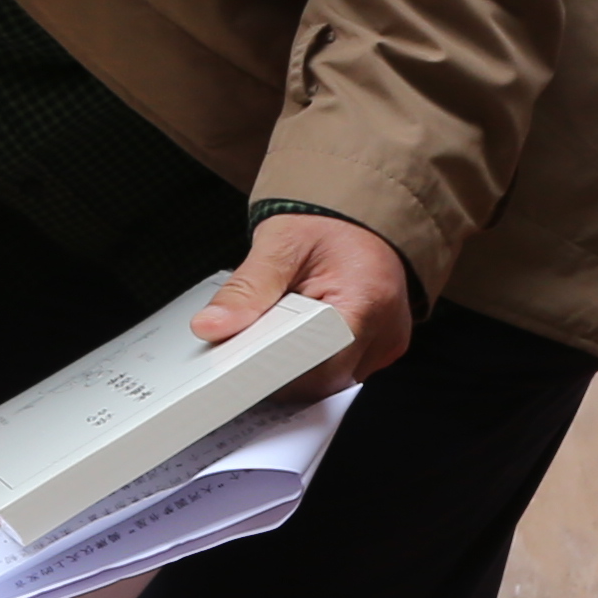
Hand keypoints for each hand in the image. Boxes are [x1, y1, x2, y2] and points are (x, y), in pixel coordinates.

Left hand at [192, 211, 413, 383]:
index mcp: (366, 300)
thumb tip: (212, 326)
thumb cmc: (328, 223)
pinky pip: (340, 371)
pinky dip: (312, 362)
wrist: (361, 215)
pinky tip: (292, 340)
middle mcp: (385, 330)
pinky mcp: (380, 349)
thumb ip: (246, 288)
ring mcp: (386, 343)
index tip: (238, 366)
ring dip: (295, 369)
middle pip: (322, 380)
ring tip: (273, 334)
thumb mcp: (280, 243)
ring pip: (330, 382)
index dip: (273, 371)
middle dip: (279, 372)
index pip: (316, 362)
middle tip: (246, 347)